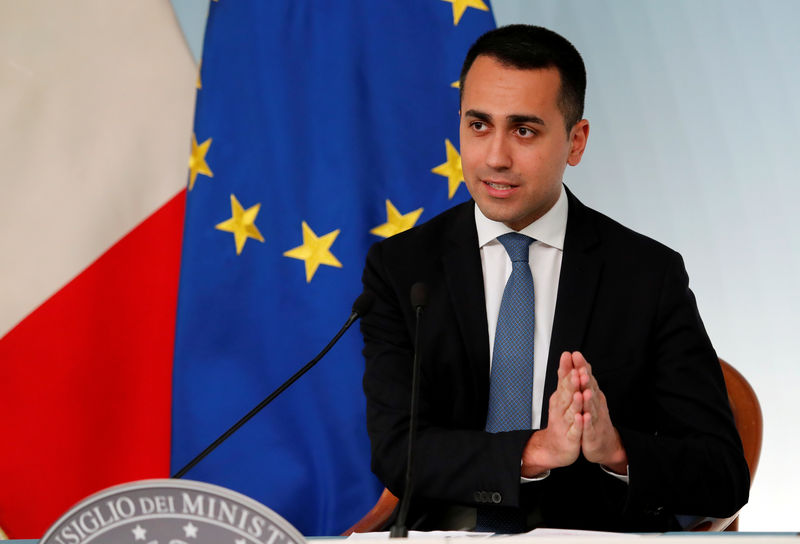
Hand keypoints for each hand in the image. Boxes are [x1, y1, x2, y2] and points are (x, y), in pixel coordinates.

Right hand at [521, 352, 582, 476]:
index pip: (563, 380)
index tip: (568, 355)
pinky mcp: (571, 437)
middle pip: (566, 394)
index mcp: (560, 398)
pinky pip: (575, 430)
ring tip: (580, 392)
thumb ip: (565, 379)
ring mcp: (565, 422)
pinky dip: (578, 424)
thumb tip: (567, 360)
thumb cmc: (560, 420)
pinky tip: (582, 417)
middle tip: (575, 371)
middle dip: (571, 383)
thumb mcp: (562, 397)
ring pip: (571, 410)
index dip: (566, 368)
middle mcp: (560, 408)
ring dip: (575, 402)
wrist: (554, 447)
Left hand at [572, 351, 627, 473]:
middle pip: (590, 390)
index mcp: (592, 395)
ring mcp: (594, 419)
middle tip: (582, 367)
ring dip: (588, 399)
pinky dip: (586, 422)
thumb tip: (581, 363)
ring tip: (584, 391)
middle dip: (586, 379)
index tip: (575, 354)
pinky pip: (589, 427)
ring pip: (591, 407)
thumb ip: (584, 382)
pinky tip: (583, 416)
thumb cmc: (593, 418)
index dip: (582, 367)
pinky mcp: (591, 434)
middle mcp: (595, 405)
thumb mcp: (588, 398)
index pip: (587, 378)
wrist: (604, 444)